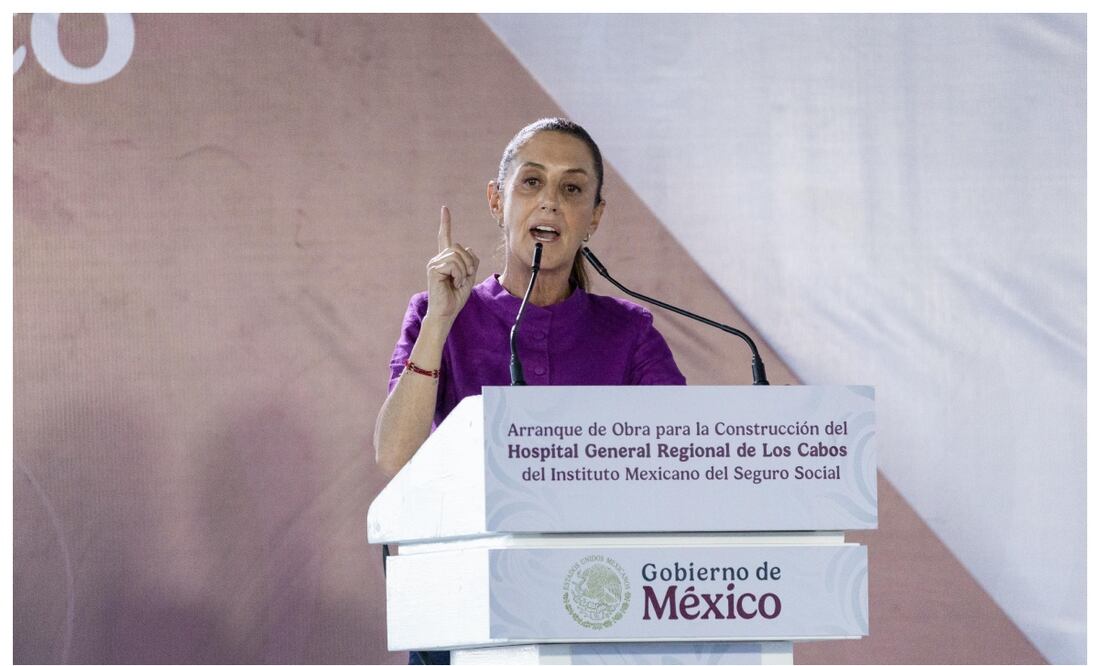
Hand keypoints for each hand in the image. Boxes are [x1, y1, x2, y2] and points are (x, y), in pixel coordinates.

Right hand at [425, 205, 479, 325]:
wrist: (446, 312)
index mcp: (446, 259)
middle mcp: (438, 258)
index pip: (445, 238)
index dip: (445, 223)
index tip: (444, 209)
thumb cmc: (456, 297)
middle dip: (468, 263)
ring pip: (457, 255)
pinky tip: (454, 284)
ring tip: (458, 283)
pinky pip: (453, 264)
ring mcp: (434, 263)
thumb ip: (471, 261)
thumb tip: (468, 247)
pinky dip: (459, 275)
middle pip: (459, 247)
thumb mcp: (469, 276)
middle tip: (465, 278)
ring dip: (464, 271)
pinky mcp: (433, 269)